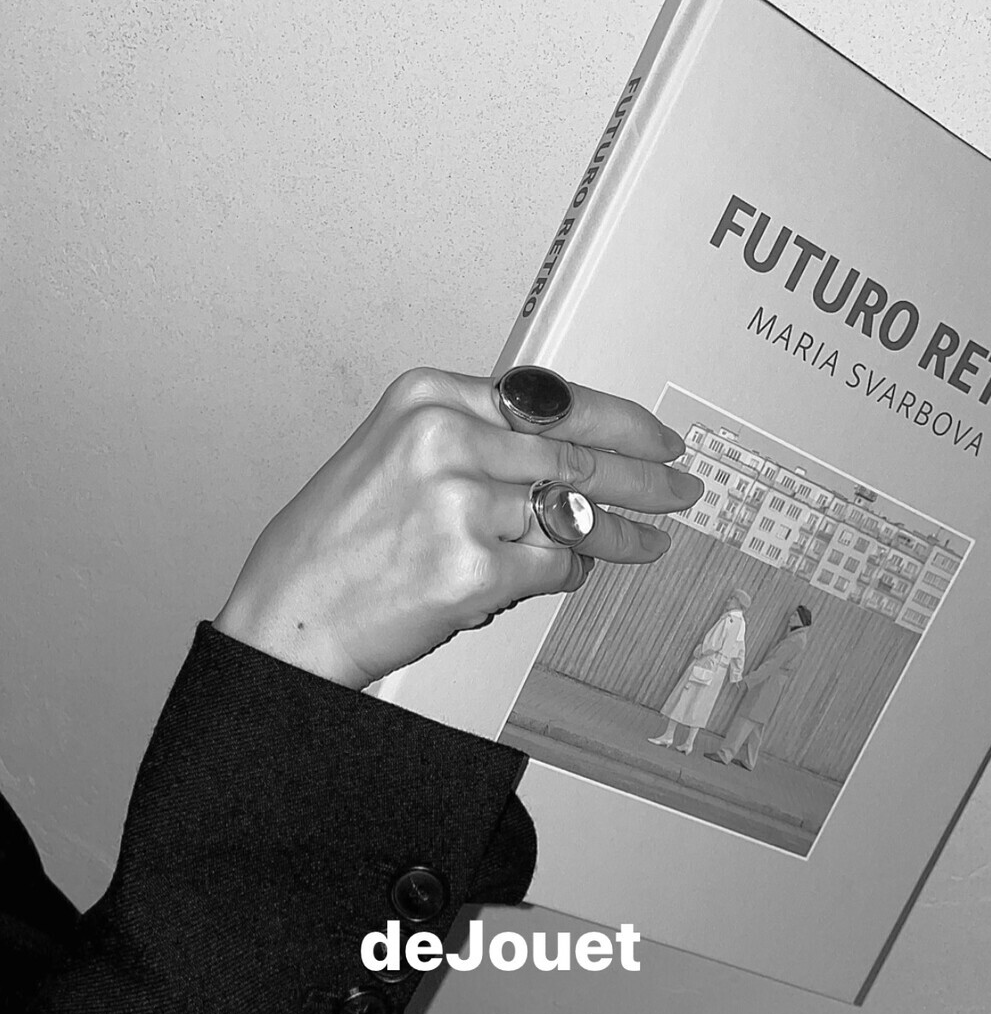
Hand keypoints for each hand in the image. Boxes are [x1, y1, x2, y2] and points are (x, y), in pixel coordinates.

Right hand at [213, 367, 702, 687]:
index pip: (550, 398)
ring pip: (571, 514)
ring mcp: (460, 502)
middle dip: (642, 476)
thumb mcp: (391, 456)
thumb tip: (563, 454)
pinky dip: (566, 574)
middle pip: (575, 452)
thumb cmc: (333, 546)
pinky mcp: (473, 566)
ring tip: (648, 542)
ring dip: (615, 534)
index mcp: (425, 397)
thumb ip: (472, 442)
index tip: (655, 436)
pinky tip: (566, 575)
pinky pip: (553, 567)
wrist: (288, 616)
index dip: (617, 419)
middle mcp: (444, 438)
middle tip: (680, 487)